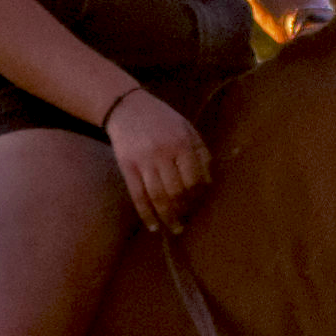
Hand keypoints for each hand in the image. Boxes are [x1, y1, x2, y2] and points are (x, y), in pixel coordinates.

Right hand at [104, 87, 211, 232]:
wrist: (126, 107)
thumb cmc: (161, 119)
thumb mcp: (186, 128)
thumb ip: (200, 152)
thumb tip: (208, 182)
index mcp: (182, 143)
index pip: (194, 179)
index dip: (198, 196)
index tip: (198, 205)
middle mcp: (163, 153)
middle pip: (177, 191)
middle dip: (183, 210)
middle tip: (186, 221)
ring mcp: (143, 161)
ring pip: (158, 197)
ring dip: (167, 217)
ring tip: (174, 228)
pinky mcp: (127, 166)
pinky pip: (138, 196)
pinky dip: (146, 214)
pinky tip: (153, 226)